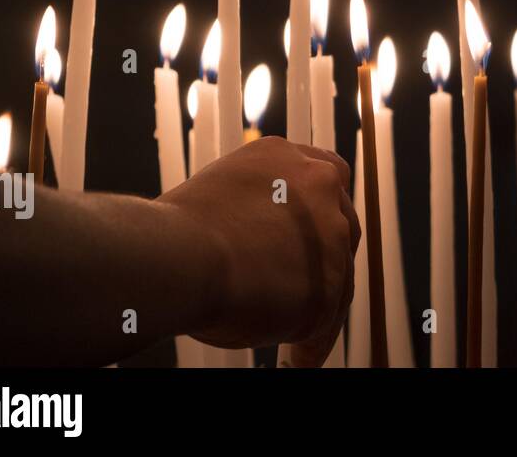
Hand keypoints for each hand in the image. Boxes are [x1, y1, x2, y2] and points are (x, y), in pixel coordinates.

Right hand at [160, 137, 359, 366]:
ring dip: (321, 302)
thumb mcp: (221, 195)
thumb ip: (255, 208)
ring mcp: (328, 236)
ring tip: (298, 334)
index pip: (326, 174)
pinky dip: (314, 342)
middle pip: (341, 224)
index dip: (323, 206)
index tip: (316, 228)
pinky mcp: (328, 286)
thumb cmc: (175, 234)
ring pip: (338, 275)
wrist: (177, 257)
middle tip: (304, 282)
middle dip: (327, 255)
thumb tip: (257, 238)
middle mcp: (317, 186)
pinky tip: (296, 359)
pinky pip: (326, 321)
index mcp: (284, 158)